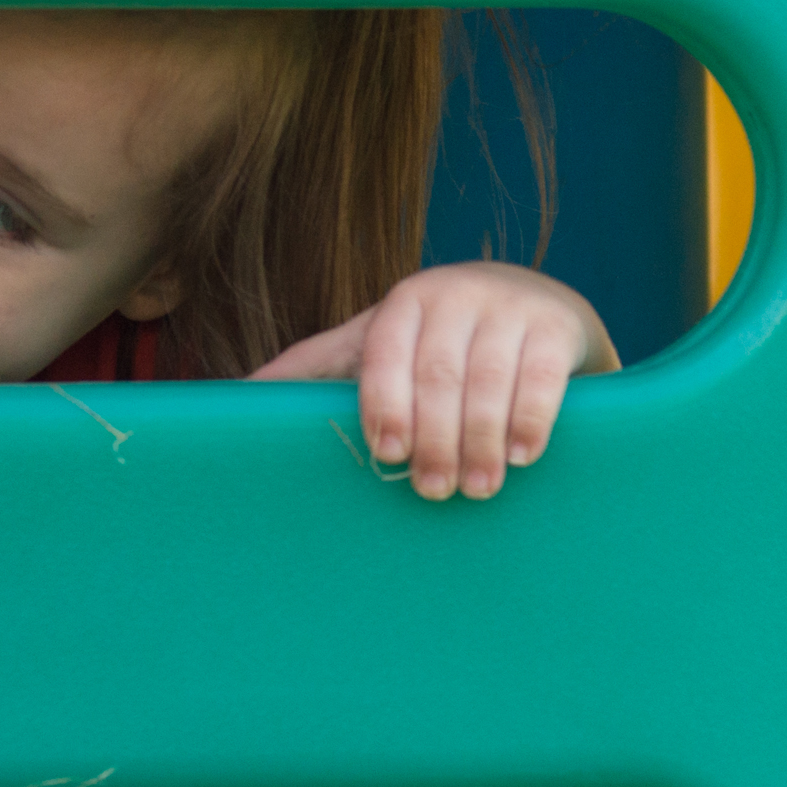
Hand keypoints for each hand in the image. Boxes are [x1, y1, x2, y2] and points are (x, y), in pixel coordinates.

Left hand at [251, 262, 618, 501]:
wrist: (538, 303)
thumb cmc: (440, 339)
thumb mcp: (377, 343)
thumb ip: (313, 369)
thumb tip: (228, 401)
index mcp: (402, 303)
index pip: (384, 354)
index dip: (384, 404)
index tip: (386, 454)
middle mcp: (455, 295)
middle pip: (439, 375)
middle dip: (435, 438)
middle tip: (434, 491)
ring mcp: (509, 308)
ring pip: (490, 381)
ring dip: (483, 440)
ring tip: (480, 489)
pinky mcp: (558, 327)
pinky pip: (543, 377)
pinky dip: (531, 420)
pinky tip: (523, 457)